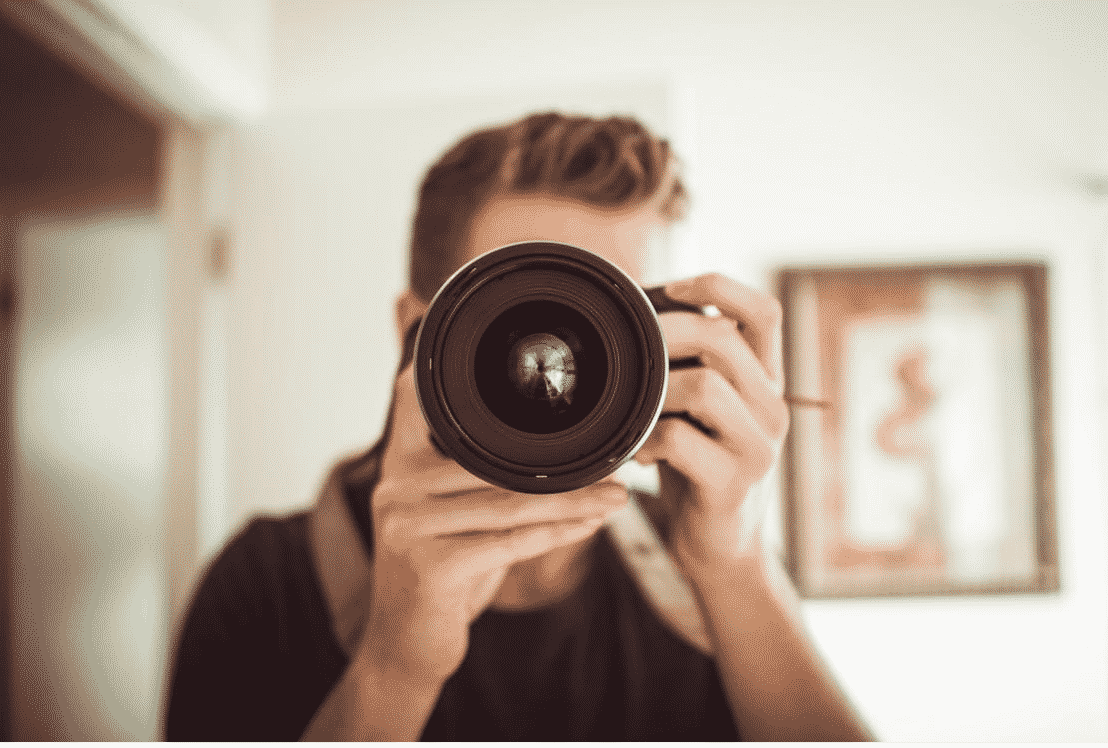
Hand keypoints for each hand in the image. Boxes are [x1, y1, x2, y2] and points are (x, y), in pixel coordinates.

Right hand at [360, 363, 626, 683]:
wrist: (404, 647)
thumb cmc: (439, 574)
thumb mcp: (448, 515)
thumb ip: (474, 476)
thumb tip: (551, 447)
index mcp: (398, 462)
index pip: (422, 399)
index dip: (464, 376)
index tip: (534, 372)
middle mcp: (396, 486)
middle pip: (494, 463)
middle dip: (562, 467)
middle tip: (616, 463)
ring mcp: (408, 525)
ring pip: (510, 503)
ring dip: (573, 501)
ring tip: (617, 496)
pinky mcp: (430, 566)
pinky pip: (510, 542)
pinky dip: (558, 534)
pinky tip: (590, 526)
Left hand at [634, 273, 788, 569]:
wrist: (720, 543)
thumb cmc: (700, 464)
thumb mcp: (703, 408)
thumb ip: (690, 366)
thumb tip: (638, 311)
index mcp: (766, 379)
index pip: (764, 312)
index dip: (720, 286)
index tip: (672, 286)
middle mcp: (772, 407)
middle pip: (724, 339)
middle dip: (666, 332)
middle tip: (630, 349)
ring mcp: (757, 446)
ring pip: (705, 386)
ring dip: (655, 390)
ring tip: (635, 408)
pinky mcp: (732, 483)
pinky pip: (682, 441)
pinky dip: (647, 440)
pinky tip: (636, 453)